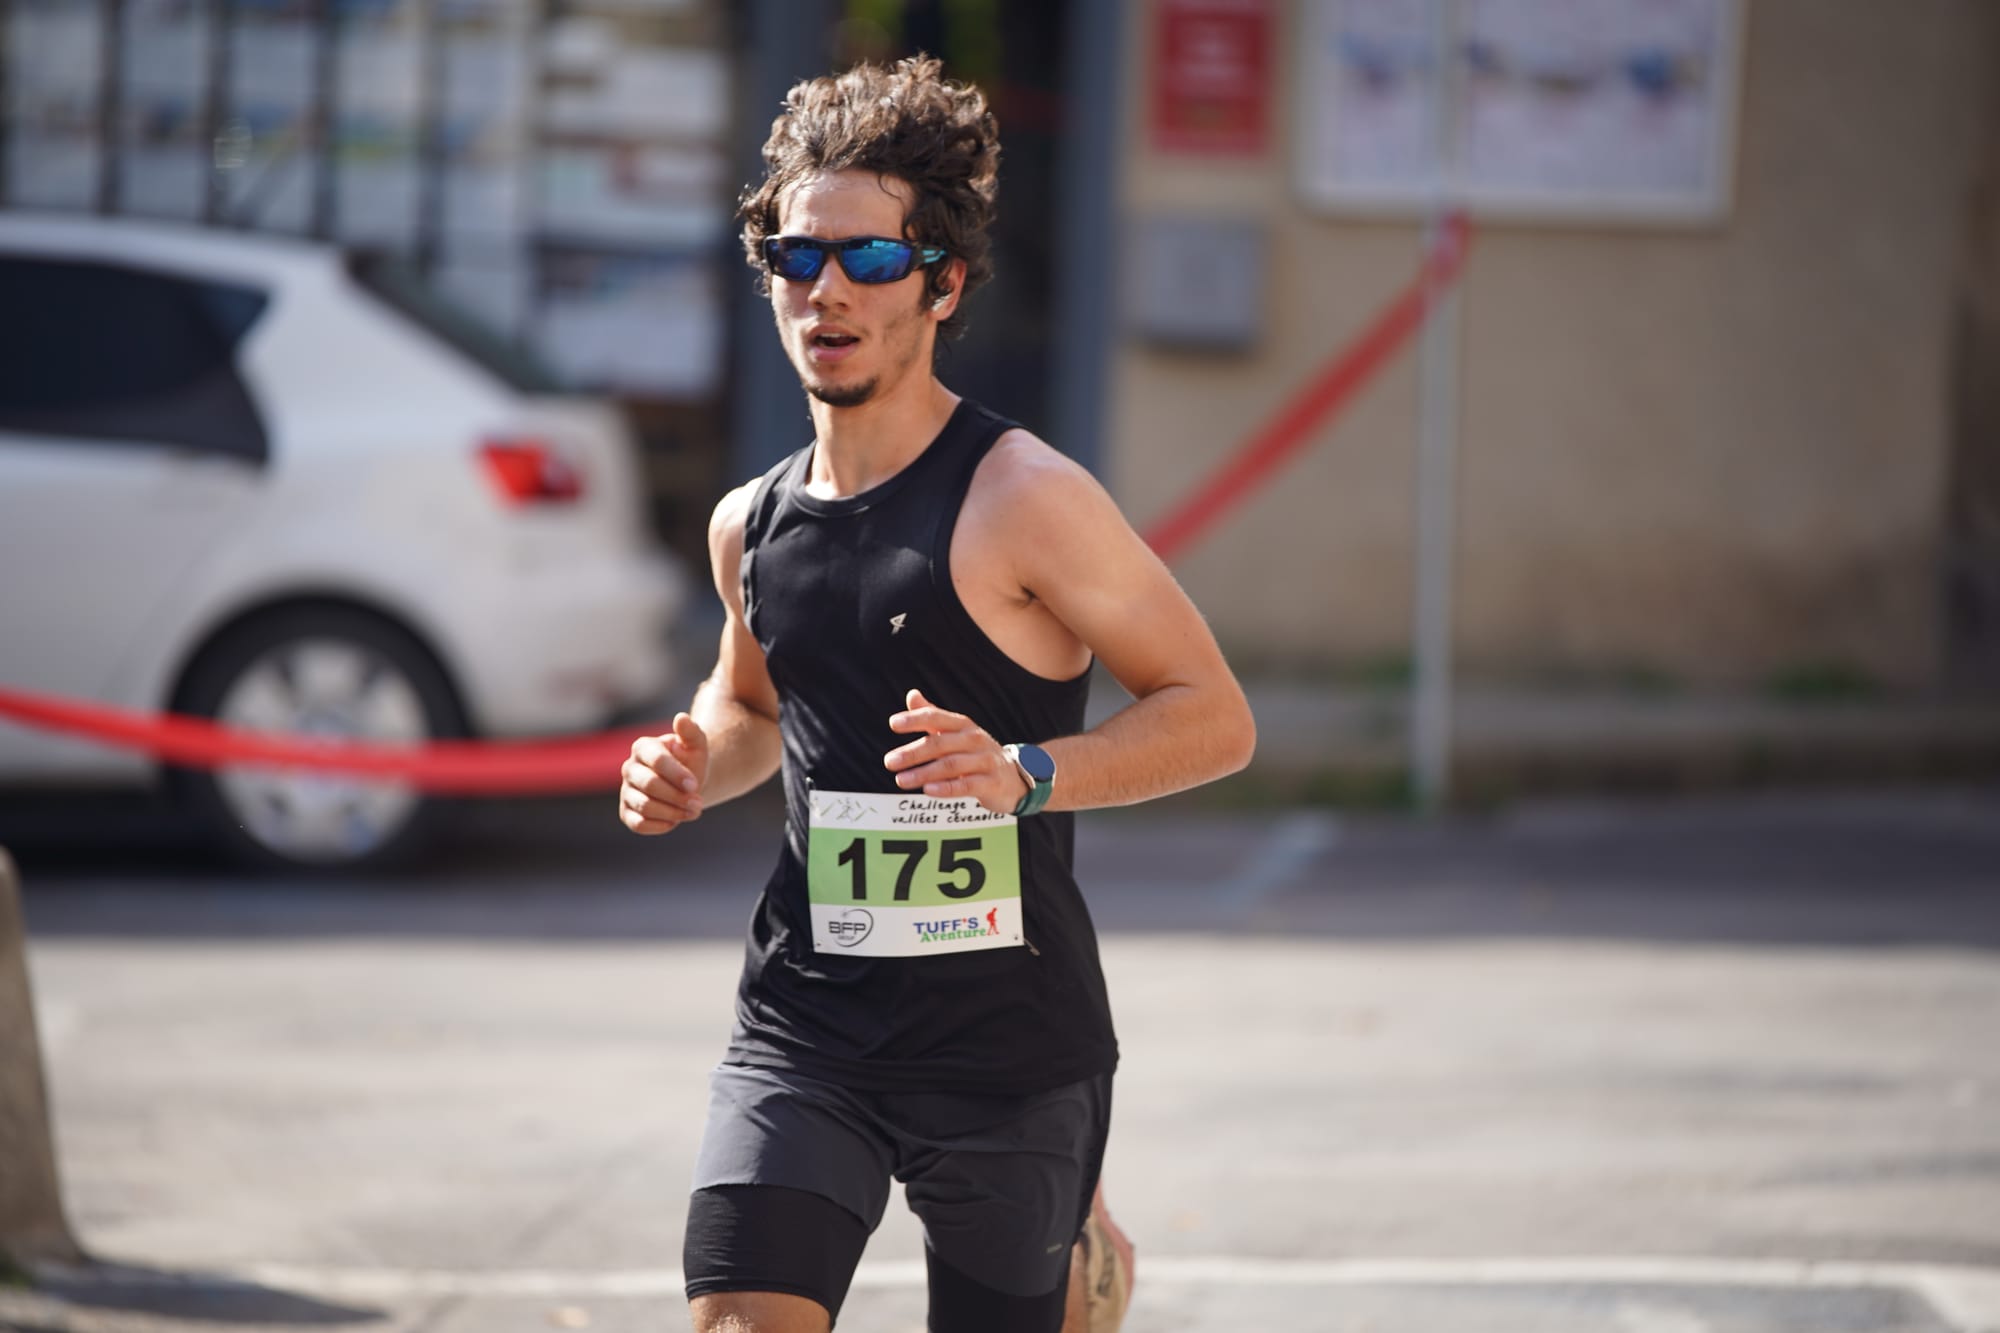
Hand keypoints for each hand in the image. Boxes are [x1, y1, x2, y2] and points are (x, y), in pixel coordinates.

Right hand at [618, 713, 707, 833]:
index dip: (676, 774)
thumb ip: (691, 732)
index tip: (694, 785)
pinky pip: (638, 824)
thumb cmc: (690, 761)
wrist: (687, 784)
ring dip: (673, 812)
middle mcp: (629, 768)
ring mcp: (626, 791)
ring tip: (694, 811)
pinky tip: (676, 821)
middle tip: (698, 804)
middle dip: (677, 796)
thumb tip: (681, 718)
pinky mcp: (626, 813)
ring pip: (645, 806)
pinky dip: (660, 825)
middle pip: (650, 785)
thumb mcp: (696, 745)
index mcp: (643, 747)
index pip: (656, 760)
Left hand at [884, 687, 1030, 814]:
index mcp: (964, 726)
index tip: (893, 724)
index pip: (937, 717)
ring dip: (923, 773)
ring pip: (951, 765)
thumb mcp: (957, 733)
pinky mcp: (992, 782)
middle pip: (940, 743)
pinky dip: (946, 788)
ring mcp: (985, 760)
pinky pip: (967, 784)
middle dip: (912, 752)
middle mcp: (975, 739)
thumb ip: (933, 716)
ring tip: (901, 780)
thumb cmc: (977, 753)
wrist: (1015, 776)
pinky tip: (927, 790)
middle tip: (889, 762)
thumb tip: (912, 695)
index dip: (915, 719)